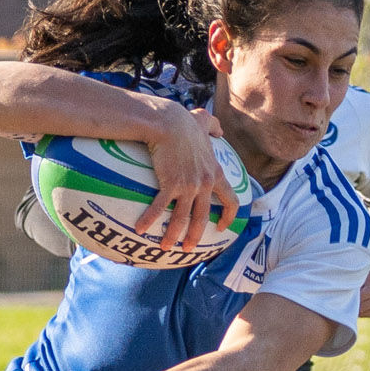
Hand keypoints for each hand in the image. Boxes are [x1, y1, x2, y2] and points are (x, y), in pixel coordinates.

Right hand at [137, 106, 235, 253]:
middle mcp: (204, 183)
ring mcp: (188, 186)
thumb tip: (219, 130)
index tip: (221, 227)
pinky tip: (139, 229)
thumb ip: (213, 126)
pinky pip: (159, 208)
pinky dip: (149, 220)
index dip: (227, 216)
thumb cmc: (183, 122)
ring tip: (165, 247)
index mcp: (214, 173)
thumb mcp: (203, 123)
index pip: (230, 200)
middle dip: (195, 235)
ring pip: (182, 218)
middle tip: (187, 248)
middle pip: (202, 217)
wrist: (168, 123)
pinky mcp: (170, 184)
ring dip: (173, 235)